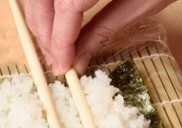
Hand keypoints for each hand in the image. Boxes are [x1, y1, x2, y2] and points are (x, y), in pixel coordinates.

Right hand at [23, 0, 174, 74]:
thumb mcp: (141, 3)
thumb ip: (103, 30)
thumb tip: (78, 61)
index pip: (65, 8)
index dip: (59, 41)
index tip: (62, 66)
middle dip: (45, 34)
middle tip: (56, 61)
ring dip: (41, 19)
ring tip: (54, 46)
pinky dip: (45, 5)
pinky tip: (55, 22)